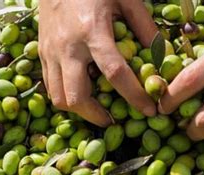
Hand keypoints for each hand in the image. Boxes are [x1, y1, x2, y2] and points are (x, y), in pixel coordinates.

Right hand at [38, 0, 156, 126]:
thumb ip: (145, 27)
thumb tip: (162, 55)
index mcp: (92, 31)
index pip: (115, 73)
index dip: (134, 96)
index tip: (150, 110)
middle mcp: (67, 47)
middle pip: (76, 97)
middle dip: (97, 116)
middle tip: (114, 119)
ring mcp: (50, 51)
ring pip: (57, 97)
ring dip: (79, 109)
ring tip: (97, 109)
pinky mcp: (41, 51)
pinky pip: (50, 85)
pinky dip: (65, 95)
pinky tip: (81, 91)